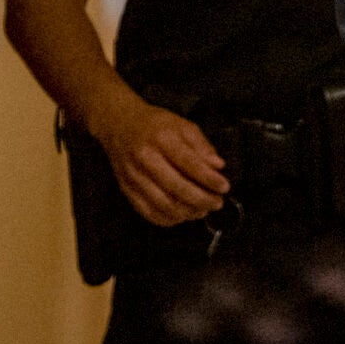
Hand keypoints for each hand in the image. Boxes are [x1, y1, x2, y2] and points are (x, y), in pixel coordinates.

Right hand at [92, 97, 229, 227]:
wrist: (120, 126)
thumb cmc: (155, 125)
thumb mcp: (182, 125)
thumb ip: (201, 145)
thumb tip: (218, 166)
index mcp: (161, 139)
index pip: (188, 163)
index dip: (208, 178)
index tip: (224, 187)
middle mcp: (145, 159)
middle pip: (176, 188)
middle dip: (201, 199)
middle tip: (217, 203)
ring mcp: (133, 177)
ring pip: (163, 204)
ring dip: (187, 212)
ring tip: (203, 210)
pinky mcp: (126, 191)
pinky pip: (149, 212)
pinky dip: (169, 219)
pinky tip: (183, 215)